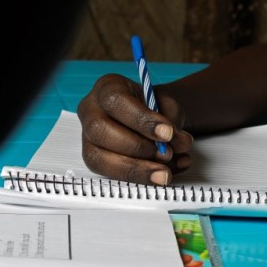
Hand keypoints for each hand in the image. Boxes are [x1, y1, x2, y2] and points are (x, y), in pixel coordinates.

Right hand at [75, 73, 194, 184]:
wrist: (154, 120)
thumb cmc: (156, 109)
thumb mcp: (168, 107)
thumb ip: (173, 123)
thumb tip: (178, 144)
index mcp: (108, 88)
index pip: (116, 101)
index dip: (141, 120)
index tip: (168, 133)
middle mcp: (90, 110)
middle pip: (100, 130)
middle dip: (137, 147)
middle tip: (166, 154)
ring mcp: (87, 137)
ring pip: (99, 158)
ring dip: (136, 169)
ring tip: (165, 173)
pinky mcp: (93, 159)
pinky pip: (109, 175)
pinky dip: (139, 178)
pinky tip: (163, 175)